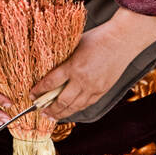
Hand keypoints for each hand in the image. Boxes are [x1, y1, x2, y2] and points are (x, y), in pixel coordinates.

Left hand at [33, 7, 155, 119]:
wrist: (122, 40)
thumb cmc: (98, 38)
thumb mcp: (75, 45)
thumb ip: (65, 59)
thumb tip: (52, 67)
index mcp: (73, 67)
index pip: (50, 83)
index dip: (39, 91)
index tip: (32, 95)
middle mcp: (82, 80)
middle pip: (61, 101)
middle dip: (49, 109)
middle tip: (41, 112)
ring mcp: (93, 88)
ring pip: (74, 107)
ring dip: (62, 113)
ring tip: (53, 116)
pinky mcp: (102, 91)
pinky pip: (86, 104)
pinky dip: (76, 109)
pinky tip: (70, 110)